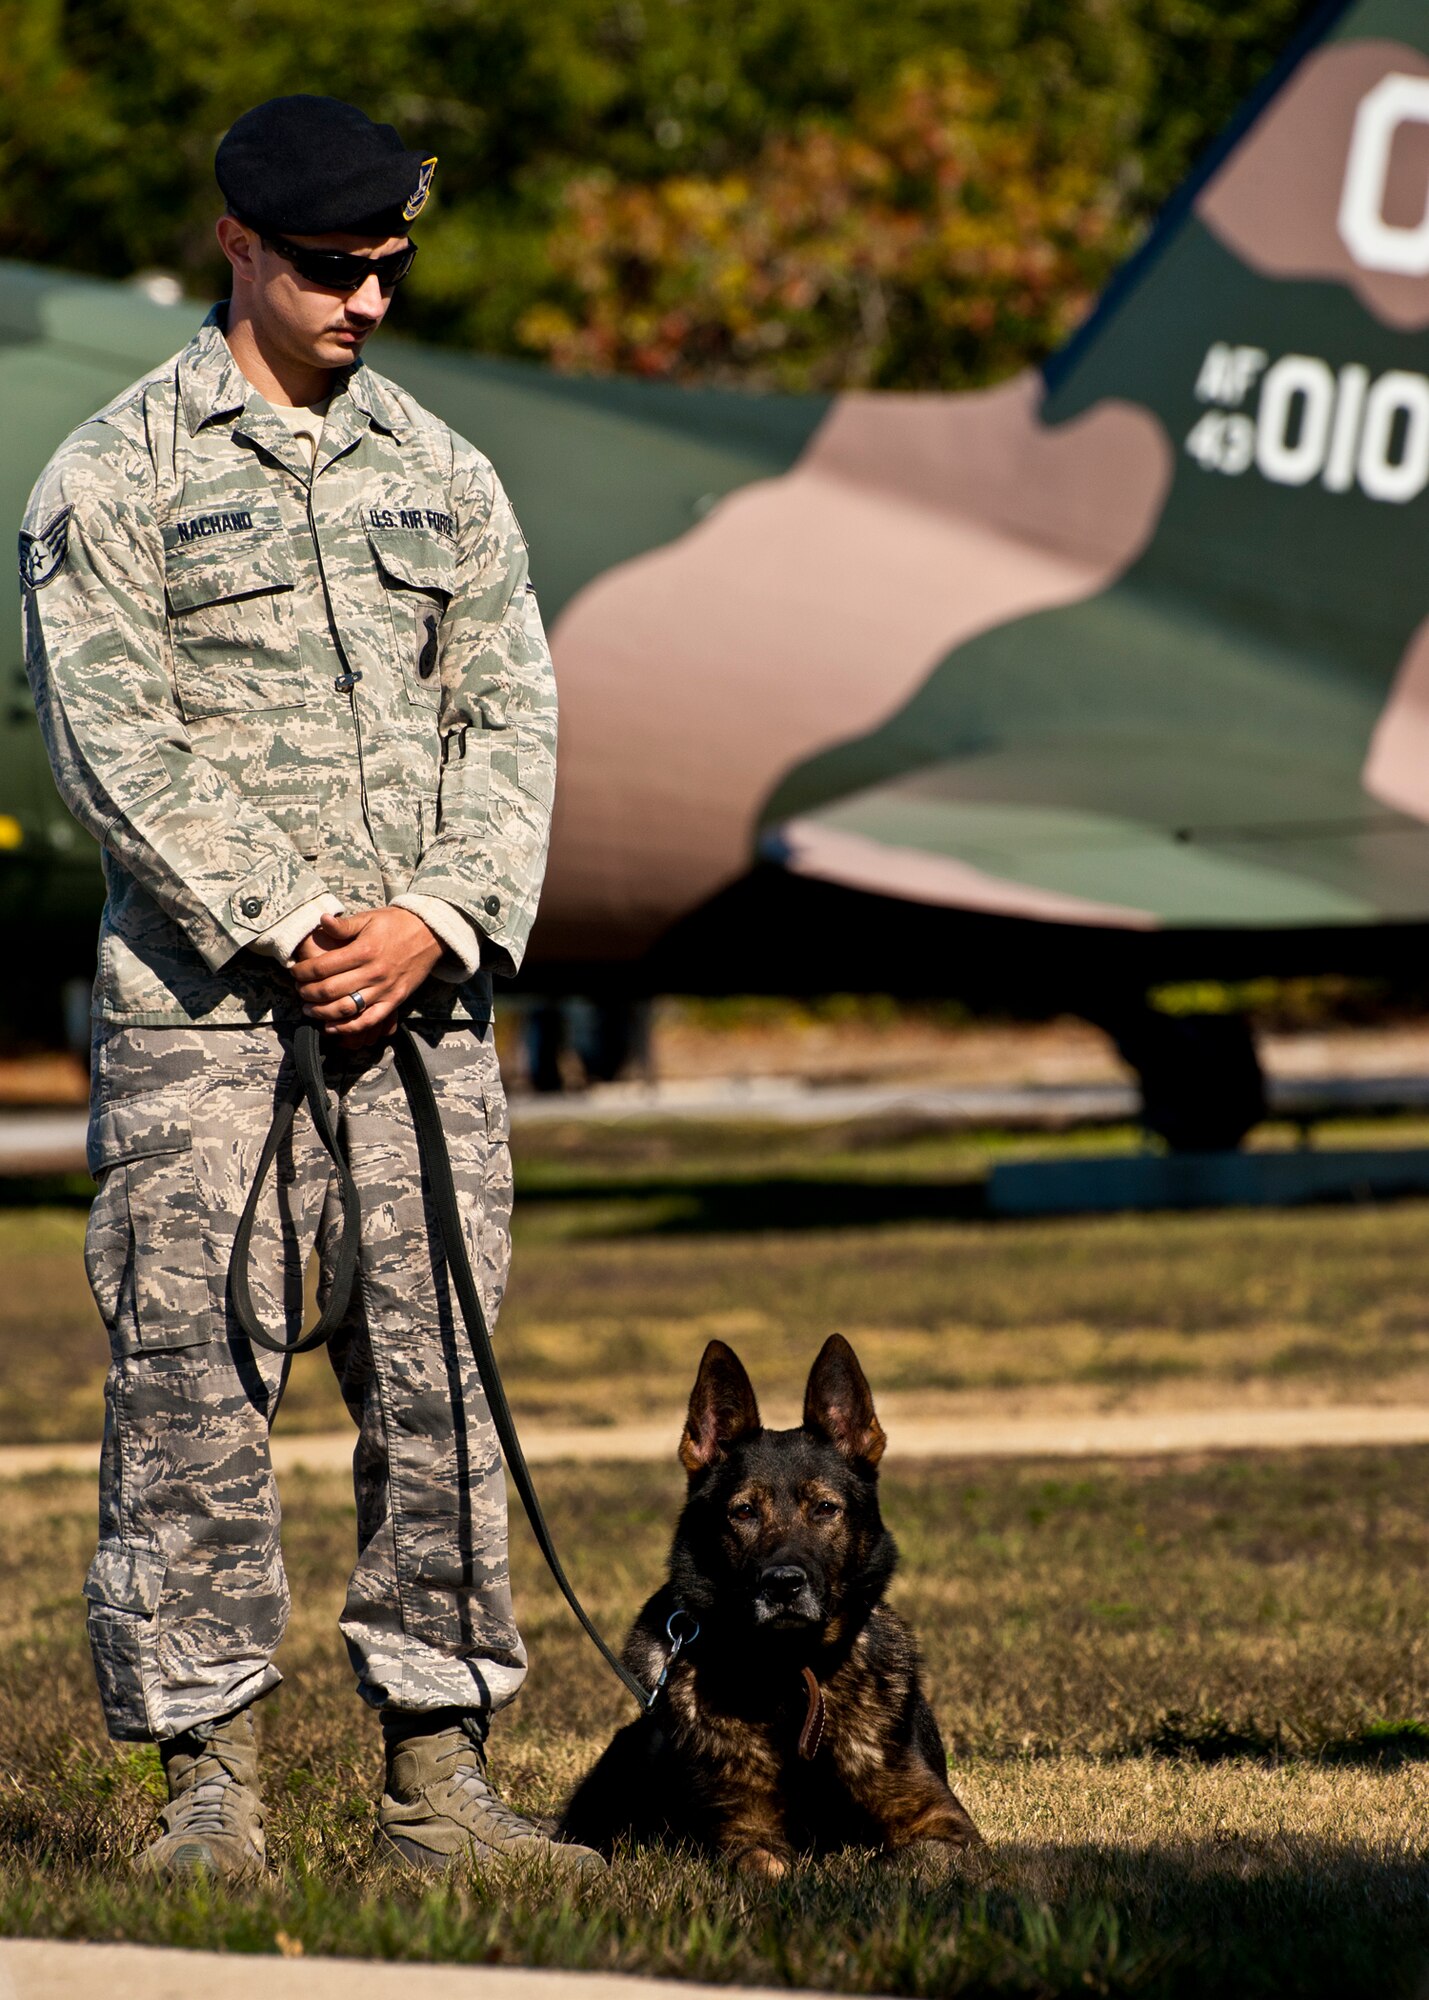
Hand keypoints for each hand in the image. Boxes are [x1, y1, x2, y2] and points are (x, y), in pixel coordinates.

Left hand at [289, 908, 442, 1042]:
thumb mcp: (369, 918)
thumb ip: (344, 924)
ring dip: (322, 1012)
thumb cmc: (396, 923)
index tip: (295, 972)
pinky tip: (332, 1027)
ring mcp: (384, 989)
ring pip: (346, 1008)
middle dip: (308, 993)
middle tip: (299, 991)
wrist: (430, 933)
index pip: (323, 967)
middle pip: (330, 990)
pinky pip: (369, 1020)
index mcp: (364, 950)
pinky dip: (348, 1027)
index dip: (303, 972)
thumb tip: (321, 920)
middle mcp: (373, 972)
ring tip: (309, 1009)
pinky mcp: (395, 1001)